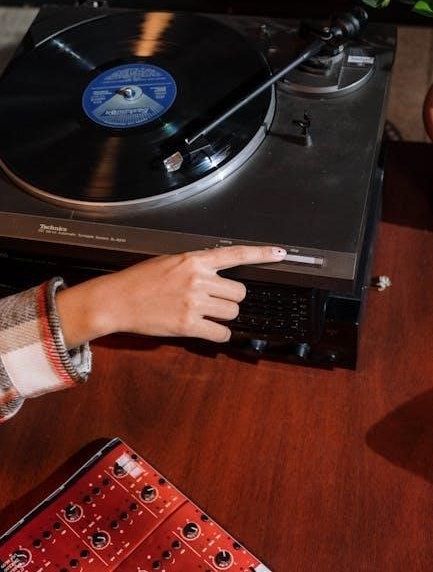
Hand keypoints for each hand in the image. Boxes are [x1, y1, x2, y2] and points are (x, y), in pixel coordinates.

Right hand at [56, 245, 286, 347]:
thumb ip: (196, 267)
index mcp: (194, 260)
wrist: (116, 300)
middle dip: (230, 299)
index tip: (280, 253)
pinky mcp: (188, 324)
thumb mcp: (169, 262)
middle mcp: (198, 279)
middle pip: (239, 293)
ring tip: (204, 314)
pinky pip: (221, 333)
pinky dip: (217, 334)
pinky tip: (205, 329)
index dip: (262, 254)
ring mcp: (194, 302)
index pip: (235, 254)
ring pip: (232, 312)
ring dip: (223, 316)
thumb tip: (217, 276)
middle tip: (213, 301)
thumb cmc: (139, 281)